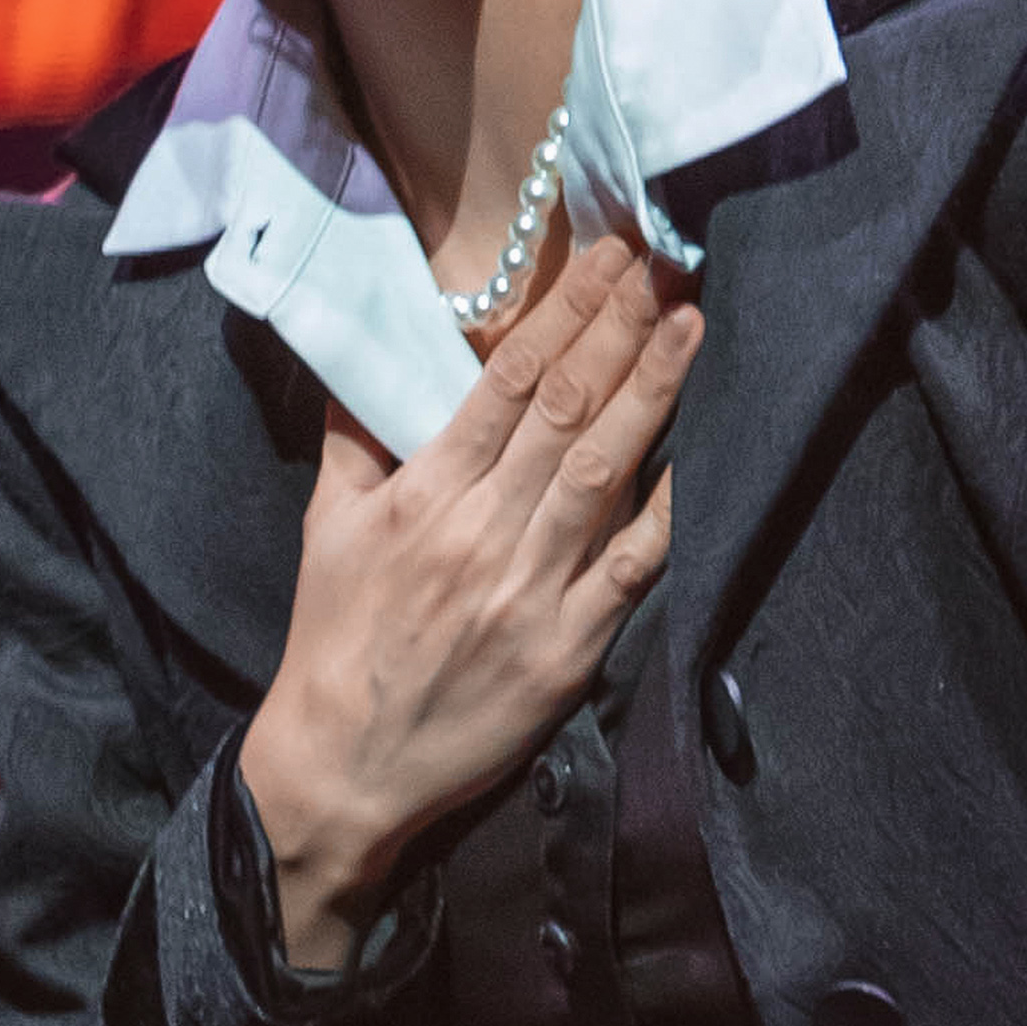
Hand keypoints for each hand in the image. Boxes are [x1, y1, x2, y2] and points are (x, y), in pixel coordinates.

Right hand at [240, 240, 697, 967]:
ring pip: (603, 471)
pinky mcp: (567, 650)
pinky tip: (701, 454)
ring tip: (690, 326)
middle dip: (618, 328)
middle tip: (663, 265)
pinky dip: (669, 510)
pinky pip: (632, 567)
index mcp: (422, 496)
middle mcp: (480, 533)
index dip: (563, 311)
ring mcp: (529, 592)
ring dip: (653, 392)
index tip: (605, 257)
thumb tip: (373, 363)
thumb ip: (354, 442)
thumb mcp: (324, 530)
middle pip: (564, 409)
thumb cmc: (334, 642)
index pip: (506, 381)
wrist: (343, 768)